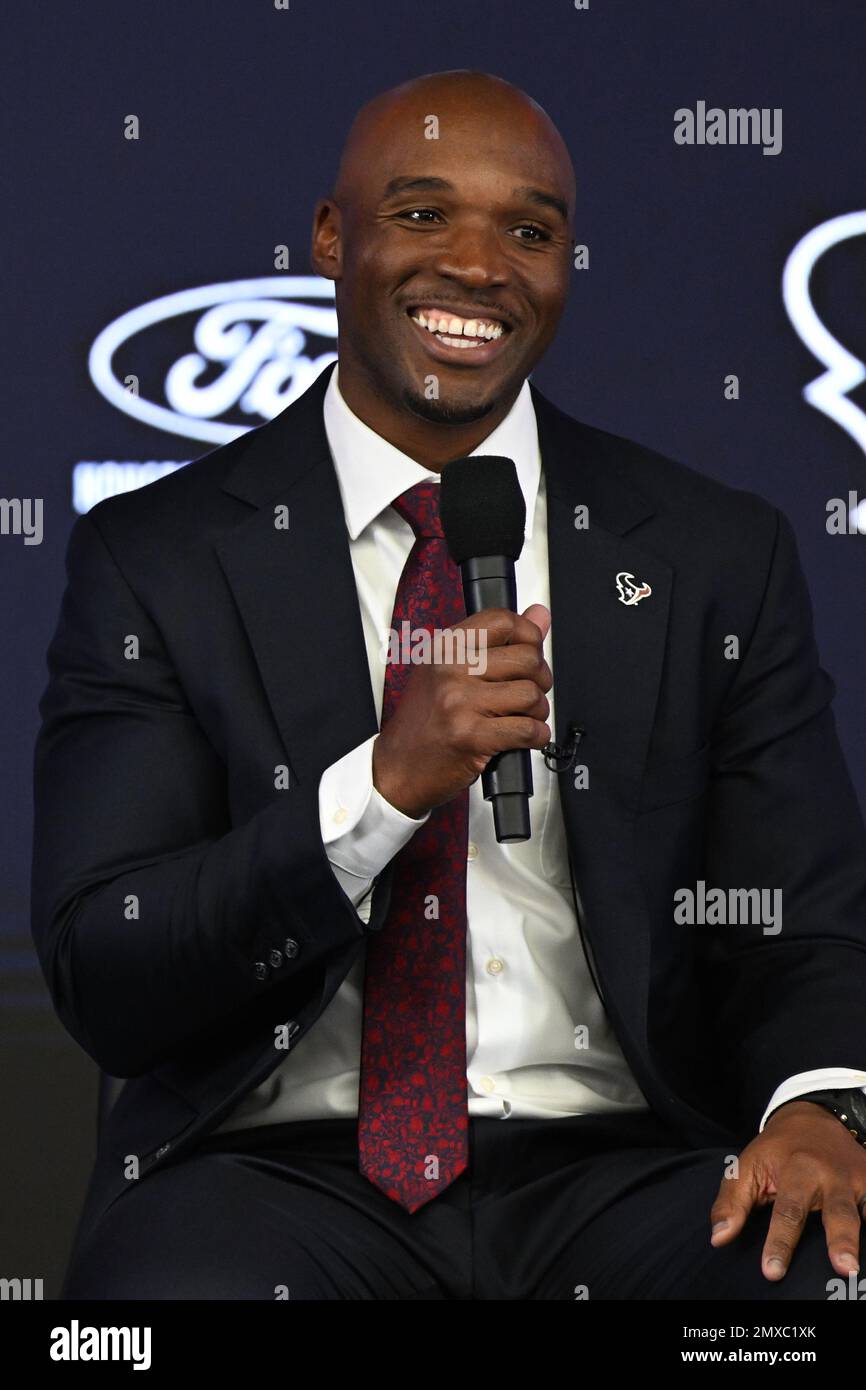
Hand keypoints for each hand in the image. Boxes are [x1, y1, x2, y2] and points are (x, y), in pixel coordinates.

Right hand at [372, 603, 551, 817]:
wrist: (397, 768)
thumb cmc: (423, 723)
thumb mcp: (450, 672)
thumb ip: (497, 643)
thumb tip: (539, 614)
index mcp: (445, 648)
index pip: (502, 621)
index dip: (529, 635)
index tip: (531, 651)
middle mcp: (450, 670)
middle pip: (526, 657)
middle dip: (540, 679)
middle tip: (528, 694)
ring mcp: (459, 703)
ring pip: (530, 694)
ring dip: (538, 711)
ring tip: (523, 718)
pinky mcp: (471, 736)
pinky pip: (527, 729)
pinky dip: (537, 736)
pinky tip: (526, 738)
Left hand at [709, 1100, 865, 1280]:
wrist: (814, 1116)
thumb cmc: (776, 1150)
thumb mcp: (747, 1166)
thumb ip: (732, 1203)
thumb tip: (719, 1239)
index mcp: (796, 1169)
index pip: (787, 1212)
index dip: (779, 1243)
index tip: (772, 1273)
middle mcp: (831, 1175)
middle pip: (837, 1212)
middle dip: (841, 1240)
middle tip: (843, 1268)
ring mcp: (857, 1180)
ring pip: (865, 1210)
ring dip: (864, 1238)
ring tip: (861, 1266)